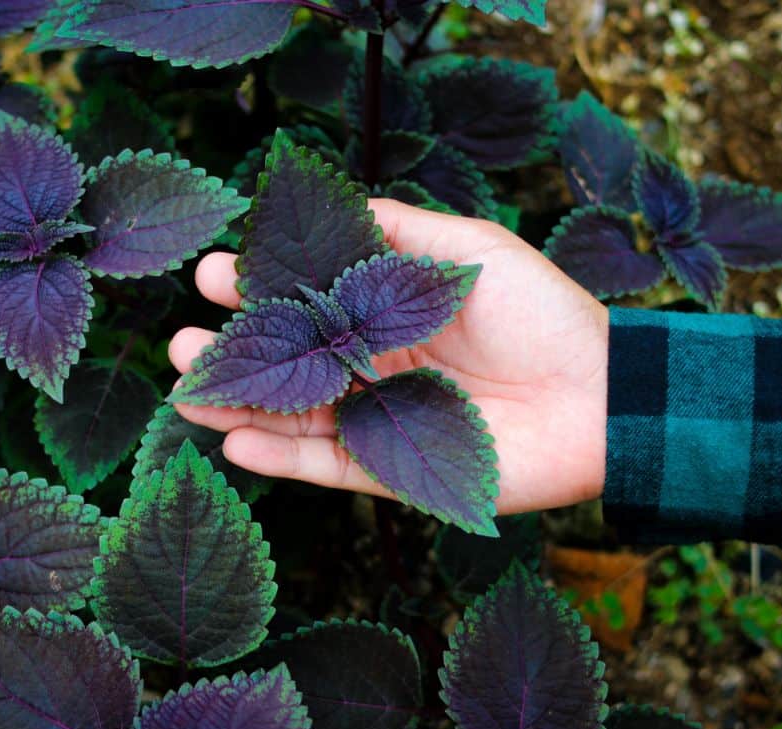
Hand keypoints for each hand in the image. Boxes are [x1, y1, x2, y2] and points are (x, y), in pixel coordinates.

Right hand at [169, 199, 608, 514]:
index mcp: (387, 312)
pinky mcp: (393, 471)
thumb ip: (399, 231)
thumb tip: (332, 204)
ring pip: (295, 417)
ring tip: (188, 391)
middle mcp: (374, 366)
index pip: (306, 301)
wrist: (600, 399)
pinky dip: (281, 458)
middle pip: (288, 363)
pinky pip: (326, 466)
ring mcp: (380, 421)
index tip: (213, 274)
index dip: (258, 290)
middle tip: (181, 341)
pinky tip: (236, 440)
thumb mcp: (470, 249)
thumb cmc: (541, 314)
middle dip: (233, 352)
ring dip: (239, 405)